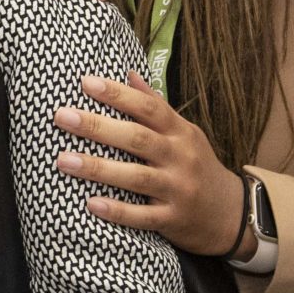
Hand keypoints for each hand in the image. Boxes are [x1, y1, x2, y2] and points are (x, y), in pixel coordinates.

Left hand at [53, 73, 249, 257]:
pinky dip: (117, 211)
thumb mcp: (184, 133)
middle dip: (98, 126)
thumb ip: (156, 106)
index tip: (85, 82)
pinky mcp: (174, 219)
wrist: (232, 214)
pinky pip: (143, 216)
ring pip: (136, 177)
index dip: (118, 94)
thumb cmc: (197, 166)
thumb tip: (129, 73)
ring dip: (98, 168)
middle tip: (61, 116)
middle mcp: (180, 157)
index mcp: (180, 132)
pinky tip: (90, 204)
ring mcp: (178, 189)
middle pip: (138, 138)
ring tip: (63, 160)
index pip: (149, 107)